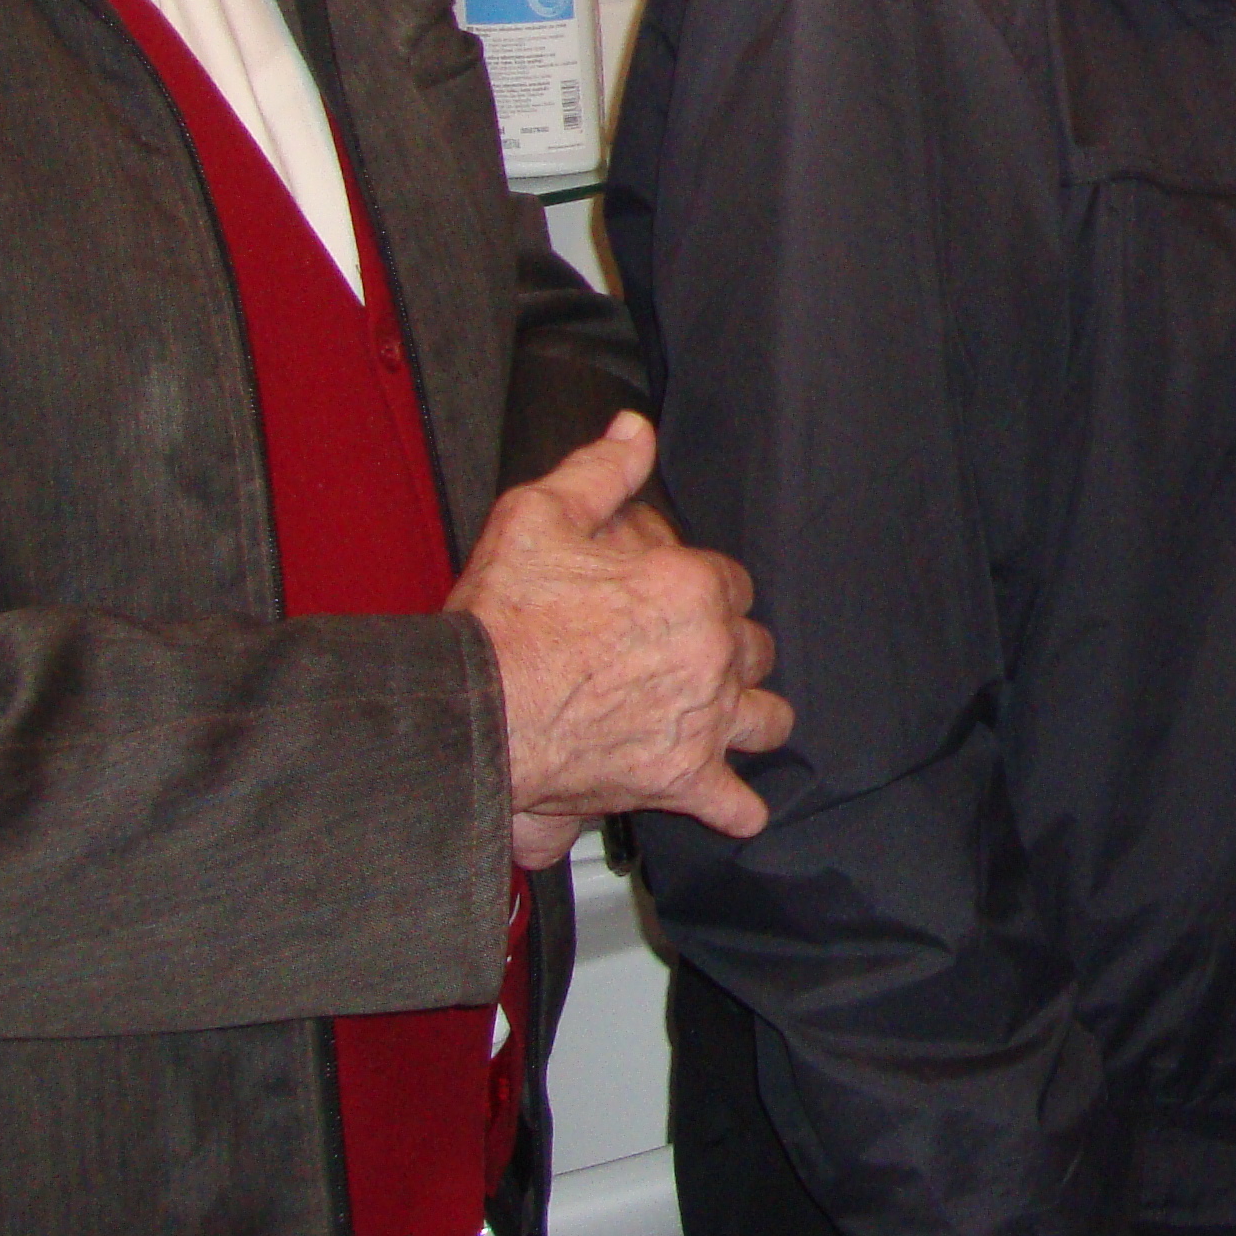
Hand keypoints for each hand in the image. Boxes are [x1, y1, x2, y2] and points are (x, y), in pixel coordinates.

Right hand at [448, 413, 791, 868]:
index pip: (733, 581)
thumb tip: (636, 429)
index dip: (704, 588)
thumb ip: (601, 470)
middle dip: (728, 650)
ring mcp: (702, 720)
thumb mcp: (539, 516)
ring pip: (766, 717)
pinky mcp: (680, 779)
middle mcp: (710, 653)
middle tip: (691, 657)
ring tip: (726, 717)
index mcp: (687, 586)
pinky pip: (735, 803)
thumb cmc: (501, 621)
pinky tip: (732, 803)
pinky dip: (735, 806)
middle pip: (755, 647)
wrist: (469, 713)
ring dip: (749, 716)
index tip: (675, 599)